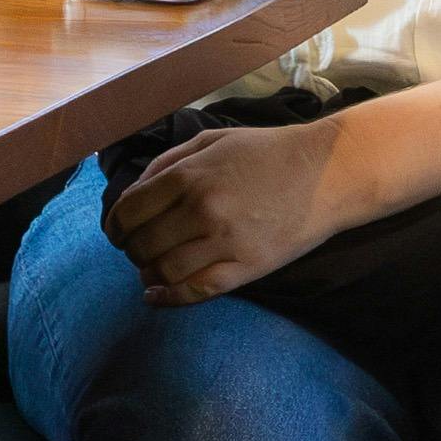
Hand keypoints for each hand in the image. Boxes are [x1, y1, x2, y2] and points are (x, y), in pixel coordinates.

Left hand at [107, 119, 349, 306]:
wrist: (326, 173)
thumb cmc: (266, 153)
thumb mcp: (212, 141)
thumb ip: (167, 164)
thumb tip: (132, 194)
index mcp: (190, 175)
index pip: (129, 210)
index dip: (115, 225)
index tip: (117, 232)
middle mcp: (202, 209)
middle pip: (142, 244)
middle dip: (130, 250)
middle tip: (136, 249)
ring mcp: (226, 241)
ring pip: (165, 271)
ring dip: (148, 274)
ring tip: (150, 270)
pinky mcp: (248, 267)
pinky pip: (198, 291)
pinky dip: (170, 299)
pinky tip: (157, 297)